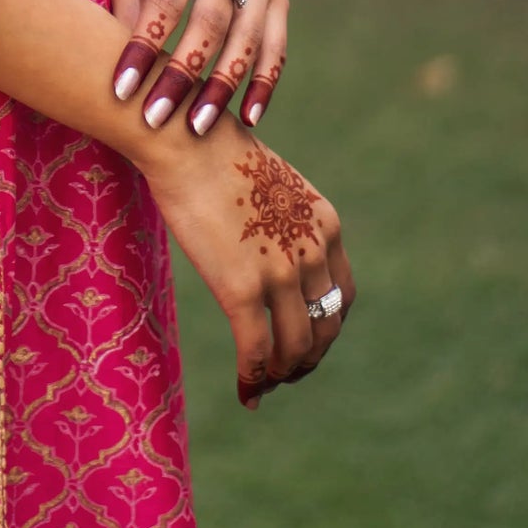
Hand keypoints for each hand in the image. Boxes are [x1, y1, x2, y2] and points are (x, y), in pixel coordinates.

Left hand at [110, 0, 285, 134]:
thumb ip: (128, 11)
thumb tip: (122, 71)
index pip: (166, 0)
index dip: (145, 45)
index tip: (122, 89)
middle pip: (211, 22)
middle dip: (184, 74)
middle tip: (157, 118)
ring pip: (248, 39)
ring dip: (223, 87)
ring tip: (199, 127)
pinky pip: (276, 47)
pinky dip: (263, 84)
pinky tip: (247, 118)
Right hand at [143, 113, 354, 406]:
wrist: (185, 137)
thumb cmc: (214, 150)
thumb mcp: (272, 181)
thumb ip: (284, 218)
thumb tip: (270, 244)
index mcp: (326, 223)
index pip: (342, 294)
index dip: (327, 325)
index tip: (307, 339)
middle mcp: (313, 251)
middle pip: (324, 326)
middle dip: (307, 357)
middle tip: (285, 373)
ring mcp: (280, 272)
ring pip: (294, 347)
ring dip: (281, 374)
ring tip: (264, 384)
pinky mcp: (242, 288)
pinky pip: (256, 351)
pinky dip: (254, 379)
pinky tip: (246, 390)